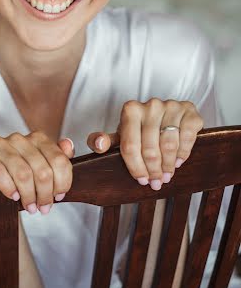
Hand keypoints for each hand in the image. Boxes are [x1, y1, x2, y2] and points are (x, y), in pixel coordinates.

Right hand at [0, 132, 74, 215]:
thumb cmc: (18, 182)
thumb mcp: (41, 173)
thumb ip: (58, 159)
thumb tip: (68, 145)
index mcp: (37, 138)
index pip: (59, 159)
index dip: (62, 182)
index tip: (59, 196)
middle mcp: (18, 138)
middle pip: (42, 169)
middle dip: (45, 193)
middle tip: (43, 208)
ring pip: (23, 172)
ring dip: (29, 195)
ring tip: (30, 207)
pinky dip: (8, 187)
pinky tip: (13, 197)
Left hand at [86, 99, 202, 189]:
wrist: (166, 115)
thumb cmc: (140, 129)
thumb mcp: (120, 135)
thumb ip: (103, 141)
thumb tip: (98, 145)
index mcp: (131, 110)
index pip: (130, 146)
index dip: (136, 168)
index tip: (142, 180)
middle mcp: (151, 105)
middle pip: (150, 149)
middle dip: (153, 170)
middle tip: (156, 182)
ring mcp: (171, 106)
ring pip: (169, 145)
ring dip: (168, 165)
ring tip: (166, 175)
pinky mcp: (189, 110)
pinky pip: (187, 137)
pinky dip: (183, 153)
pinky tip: (178, 161)